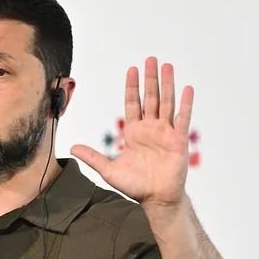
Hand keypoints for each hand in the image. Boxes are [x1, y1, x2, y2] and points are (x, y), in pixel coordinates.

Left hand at [71, 56, 193, 206]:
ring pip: (166, 103)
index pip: (132, 103)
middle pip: (150, 98)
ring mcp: (165, 133)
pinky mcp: (178, 141)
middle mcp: (150, 129)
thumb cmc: (135, 186)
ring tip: (167, 66)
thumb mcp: (108, 170)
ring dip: (167, 84)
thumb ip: (93, 157)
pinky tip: (186, 88)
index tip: (132, 69)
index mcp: (134, 132)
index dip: (132, 86)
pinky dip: (185, 104)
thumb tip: (72, 148)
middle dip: (149, 79)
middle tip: (150, 59)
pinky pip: (182, 119)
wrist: (156, 199)